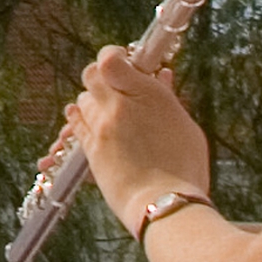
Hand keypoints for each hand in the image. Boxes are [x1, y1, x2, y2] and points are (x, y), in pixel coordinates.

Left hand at [70, 42, 210, 240]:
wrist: (165, 205)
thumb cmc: (184, 169)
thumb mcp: (186, 128)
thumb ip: (168, 98)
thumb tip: (161, 75)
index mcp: (147, 94)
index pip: (110, 59)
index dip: (113, 57)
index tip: (122, 62)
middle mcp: (119, 106)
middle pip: (92, 75)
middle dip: (102, 78)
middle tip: (114, 88)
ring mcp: (101, 127)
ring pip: (82, 99)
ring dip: (93, 102)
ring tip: (107, 112)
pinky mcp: (90, 149)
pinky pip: (75, 124)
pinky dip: (79, 118)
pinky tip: (85, 119)